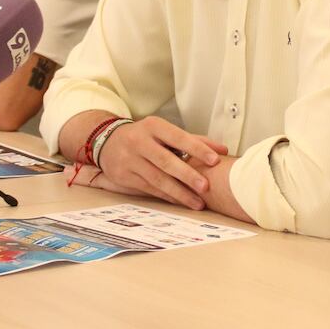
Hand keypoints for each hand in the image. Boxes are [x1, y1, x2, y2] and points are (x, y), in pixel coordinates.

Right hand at [94, 116, 228, 210]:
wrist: (107, 142)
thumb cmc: (145, 137)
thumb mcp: (164, 131)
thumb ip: (193, 140)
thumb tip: (222, 150)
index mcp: (153, 126)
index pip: (178, 137)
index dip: (197, 149)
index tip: (215, 160)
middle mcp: (139, 141)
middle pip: (166, 161)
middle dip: (187, 175)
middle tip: (206, 187)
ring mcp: (130, 160)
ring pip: (157, 179)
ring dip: (179, 192)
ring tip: (198, 202)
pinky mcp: (124, 176)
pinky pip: (149, 188)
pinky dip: (167, 196)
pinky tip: (181, 201)